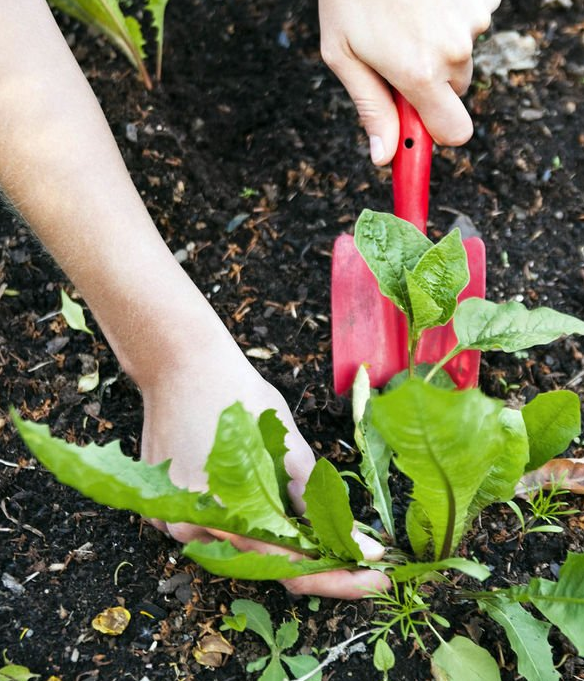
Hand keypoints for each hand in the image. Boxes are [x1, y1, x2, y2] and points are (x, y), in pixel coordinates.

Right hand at [142, 327, 389, 598]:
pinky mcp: (163, 506)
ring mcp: (172, 519)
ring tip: (308, 514)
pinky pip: (212, 526)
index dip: (340, 577)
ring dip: (274, 535)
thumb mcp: (288, 446)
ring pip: (238, 545)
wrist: (182, 363)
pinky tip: (257, 491)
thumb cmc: (239, 396)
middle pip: (264, 561)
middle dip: (312, 557)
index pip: (293, 569)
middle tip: (354, 549)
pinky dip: (242, 517)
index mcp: (231, 514)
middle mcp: (195, 528)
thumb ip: (317, 501)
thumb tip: (355, 541)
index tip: (377, 579)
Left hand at [318, 0, 500, 163]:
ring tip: (406, 19)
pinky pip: (469, 23)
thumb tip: (385, 156)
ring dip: (438, 49)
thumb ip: (370, 108)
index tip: (419, 127)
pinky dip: (448, 19)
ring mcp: (471, 19)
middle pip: (454, 93)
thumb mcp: (344, 56)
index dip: (437, 133)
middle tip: (397, 57)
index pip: (455, 133)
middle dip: (430, 85)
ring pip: (461, 56)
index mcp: (420, 74)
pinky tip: (423, 3)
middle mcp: (454, 50)